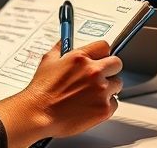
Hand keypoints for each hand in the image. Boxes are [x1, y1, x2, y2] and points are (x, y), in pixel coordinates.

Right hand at [0, 40, 122, 147]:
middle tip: (101, 76)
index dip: (102, 53)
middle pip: (116, 64)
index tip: (100, 58)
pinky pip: (115, 103)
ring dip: (108, 88)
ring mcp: (101, 90)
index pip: (104, 47)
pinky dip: (105, 105)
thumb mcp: (47, 61)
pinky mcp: (104, 108)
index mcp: (80, 58)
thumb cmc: (41, 90)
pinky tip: (91, 106)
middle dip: (109, 69)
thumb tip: (64, 42)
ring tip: (92, 94)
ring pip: (117, 84)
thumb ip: (60, 49)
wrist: (38, 113)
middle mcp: (93, 72)